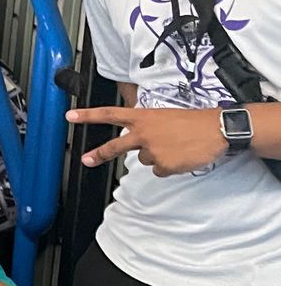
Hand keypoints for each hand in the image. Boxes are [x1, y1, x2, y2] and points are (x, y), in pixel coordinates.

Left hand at [67, 104, 231, 176]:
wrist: (215, 129)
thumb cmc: (192, 121)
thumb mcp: (163, 116)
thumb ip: (146, 126)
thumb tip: (138, 142)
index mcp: (142, 117)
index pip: (109, 114)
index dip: (88, 116)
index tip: (69, 116)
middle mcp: (142, 133)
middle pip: (115, 146)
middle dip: (99, 154)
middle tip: (86, 159)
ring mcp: (151, 150)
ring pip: (145, 160)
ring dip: (158, 157)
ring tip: (176, 146)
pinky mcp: (163, 165)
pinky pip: (160, 171)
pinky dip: (169, 167)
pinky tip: (181, 156)